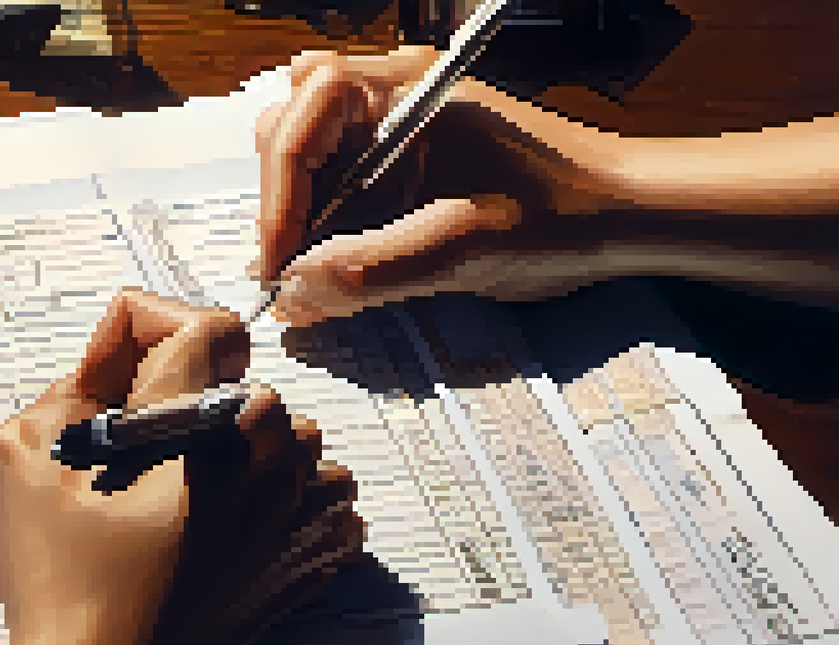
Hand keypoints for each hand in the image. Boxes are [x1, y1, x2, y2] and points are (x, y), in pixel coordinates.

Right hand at [0, 288, 363, 644]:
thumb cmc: (61, 584)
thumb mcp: (23, 461)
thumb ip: (66, 388)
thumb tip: (108, 365)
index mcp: (208, 420)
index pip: (203, 326)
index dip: (145, 333)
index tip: (114, 379)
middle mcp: (275, 456)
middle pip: (247, 386)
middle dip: (193, 406)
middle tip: (138, 457)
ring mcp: (303, 513)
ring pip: (296, 443)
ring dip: (252, 453)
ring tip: (191, 495)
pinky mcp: (316, 563)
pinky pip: (328, 502)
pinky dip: (293, 504)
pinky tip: (236, 530)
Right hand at [255, 46, 632, 324]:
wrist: (626, 215)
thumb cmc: (561, 213)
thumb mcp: (459, 248)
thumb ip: (370, 270)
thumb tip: (291, 296)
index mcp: (401, 90)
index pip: (297, 128)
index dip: (277, 201)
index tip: (277, 267)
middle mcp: (389, 95)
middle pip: (288, 134)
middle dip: (281, 205)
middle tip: (290, 273)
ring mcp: (394, 126)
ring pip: (306, 161)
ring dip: (300, 218)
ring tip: (314, 275)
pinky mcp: (403, 162)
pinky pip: (338, 185)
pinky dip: (326, 228)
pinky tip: (341, 269)